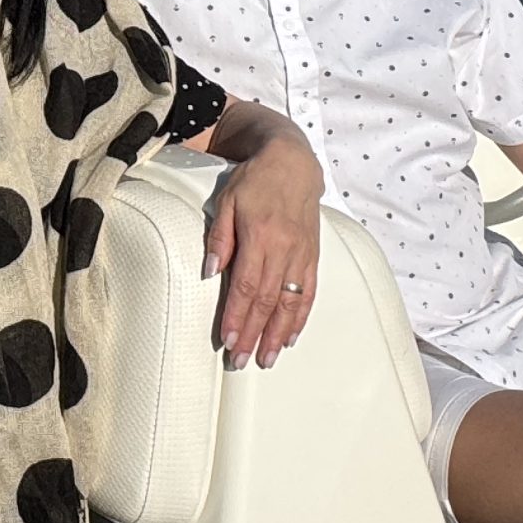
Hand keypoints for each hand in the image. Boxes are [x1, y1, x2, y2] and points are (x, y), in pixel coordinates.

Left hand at [205, 132, 322, 367]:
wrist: (293, 163)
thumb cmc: (254, 180)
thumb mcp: (227, 200)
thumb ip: (219, 236)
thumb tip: (210, 270)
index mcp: (260, 236)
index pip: (247, 285)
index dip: (237, 315)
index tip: (227, 339)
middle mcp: (284, 249)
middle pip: (268, 301)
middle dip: (253, 334)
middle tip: (241, 360)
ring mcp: (302, 255)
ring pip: (290, 303)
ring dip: (277, 334)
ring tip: (265, 358)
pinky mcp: (313, 257)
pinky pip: (308, 294)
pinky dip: (300, 318)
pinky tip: (289, 337)